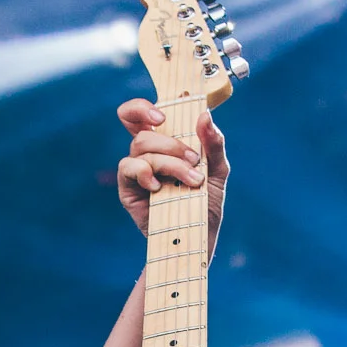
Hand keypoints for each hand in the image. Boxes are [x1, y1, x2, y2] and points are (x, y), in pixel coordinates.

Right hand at [113, 99, 227, 251]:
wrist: (200, 238)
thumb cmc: (207, 204)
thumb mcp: (219, 171)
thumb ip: (214, 144)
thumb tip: (205, 116)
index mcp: (165, 144)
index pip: (141, 115)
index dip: (142, 108)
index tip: (162, 115)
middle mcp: (147, 154)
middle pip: (142, 131)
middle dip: (172, 144)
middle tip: (194, 161)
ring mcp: (136, 172)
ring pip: (141, 148)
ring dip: (169, 162)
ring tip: (191, 181)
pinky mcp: (128, 189)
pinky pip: (128, 168)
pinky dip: (145, 172)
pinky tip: (159, 187)